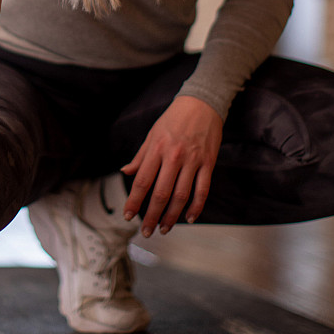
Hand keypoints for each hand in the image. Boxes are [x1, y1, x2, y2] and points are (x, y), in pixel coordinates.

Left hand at [121, 95, 222, 236]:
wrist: (202, 103)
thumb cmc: (174, 118)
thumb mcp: (152, 134)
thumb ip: (140, 156)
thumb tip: (125, 172)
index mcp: (157, 149)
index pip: (142, 181)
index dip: (134, 201)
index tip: (128, 215)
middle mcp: (174, 156)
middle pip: (161, 193)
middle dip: (152, 216)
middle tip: (146, 231)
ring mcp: (192, 161)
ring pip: (181, 196)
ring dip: (172, 216)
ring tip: (165, 229)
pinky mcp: (208, 163)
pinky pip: (202, 190)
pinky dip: (196, 207)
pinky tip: (189, 218)